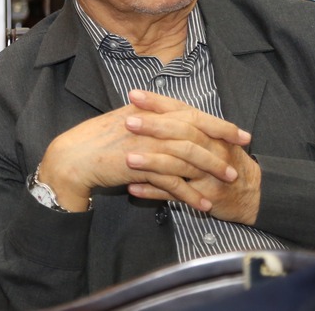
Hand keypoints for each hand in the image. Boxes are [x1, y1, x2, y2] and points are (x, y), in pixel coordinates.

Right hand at [38, 90, 248, 212]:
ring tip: (228, 181)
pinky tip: (203, 204)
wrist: (73, 157)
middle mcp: (149, 125)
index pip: (190, 113)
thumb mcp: (125, 120)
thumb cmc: (97, 140)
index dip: (218, 123)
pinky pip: (171, 182)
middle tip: (241, 158)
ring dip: (211, 170)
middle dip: (221, 146)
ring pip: (187, 156)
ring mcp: (144, 145)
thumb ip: (150, 118)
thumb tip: (173, 117)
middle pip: (194, 132)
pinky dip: (189, 194)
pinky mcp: (139, 167)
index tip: (239, 133)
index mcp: (147, 110)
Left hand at [124, 90, 259, 223]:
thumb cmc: (224, 160)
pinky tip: (132, 188)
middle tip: (128, 122)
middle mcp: (213, 148)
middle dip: (154, 127)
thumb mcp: (211, 138)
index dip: (158, 102)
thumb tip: (150, 105)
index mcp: (210, 131)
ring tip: (127, 159)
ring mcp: (210, 173)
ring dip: (151, 162)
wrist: (254, 193)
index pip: (182, 110)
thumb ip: (185, 123)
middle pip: (182, 133)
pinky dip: (153, 192)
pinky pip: (176, 194)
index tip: (134, 95)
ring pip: (178, 165)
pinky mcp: (206, 196)